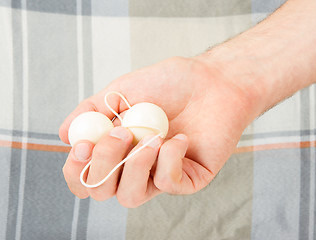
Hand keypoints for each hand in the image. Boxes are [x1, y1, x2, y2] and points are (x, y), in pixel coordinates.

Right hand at [59, 56, 260, 206]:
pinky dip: (168, 159)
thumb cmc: (170, 83)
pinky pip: (167, 183)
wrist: (212, 81)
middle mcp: (135, 168)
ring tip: (151, 136)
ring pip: (131, 196)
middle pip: (102, 191)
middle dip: (104, 165)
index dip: (76, 170)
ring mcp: (161, 176)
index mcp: (117, 150)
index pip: (86, 176)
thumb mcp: (122, 90)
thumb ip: (92, 111)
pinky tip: (179, 137)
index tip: (82, 146)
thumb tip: (64, 134)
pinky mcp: (188, 180)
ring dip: (134, 166)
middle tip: (120, 133)